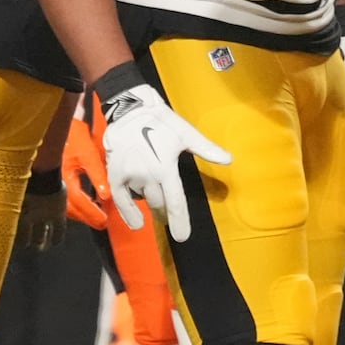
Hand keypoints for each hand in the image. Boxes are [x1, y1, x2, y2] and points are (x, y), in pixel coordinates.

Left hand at [16, 171, 68, 250]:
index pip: (10, 231)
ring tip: (40, 243)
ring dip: (40, 240)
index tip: (9, 236)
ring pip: (41, 237)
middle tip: (26, 242)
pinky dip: (57, 238)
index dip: (10, 236)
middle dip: (26, 240)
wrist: (41, 172)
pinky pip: (59, 231)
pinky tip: (55, 242)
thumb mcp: (7, 183)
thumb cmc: (20, 173)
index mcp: (13, 212)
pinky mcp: (58, 215)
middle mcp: (28, 218)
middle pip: (25, 239)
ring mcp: (44, 217)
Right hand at [61, 116, 109, 228]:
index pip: (79, 203)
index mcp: (63, 177)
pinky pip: (61, 197)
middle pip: (70, 208)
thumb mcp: (89, 155)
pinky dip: (73, 203)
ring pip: (64, 205)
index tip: (103, 221)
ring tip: (93, 214)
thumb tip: (106, 196)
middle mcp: (54, 182)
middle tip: (101, 222)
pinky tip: (82, 201)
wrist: (58, 120)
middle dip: (86, 217)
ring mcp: (51, 180)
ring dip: (79, 212)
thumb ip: (98, 176)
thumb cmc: (73, 136)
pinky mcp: (50, 177)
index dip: (91, 214)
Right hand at [100, 82, 230, 242]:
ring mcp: (130, 175)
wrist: (129, 108)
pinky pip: (121, 198)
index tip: (182, 237)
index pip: (176, 202)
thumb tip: (229, 159)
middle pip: (159, 204)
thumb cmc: (160, 121)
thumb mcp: (185, 133)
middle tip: (168, 215)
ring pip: (143, 198)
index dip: (180, 221)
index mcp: (166, 167)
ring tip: (154, 197)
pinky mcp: (115, 173)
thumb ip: (206, 149)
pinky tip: (136, 224)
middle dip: (166, 212)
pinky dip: (127, 212)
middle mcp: (148, 174)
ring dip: (150, 201)